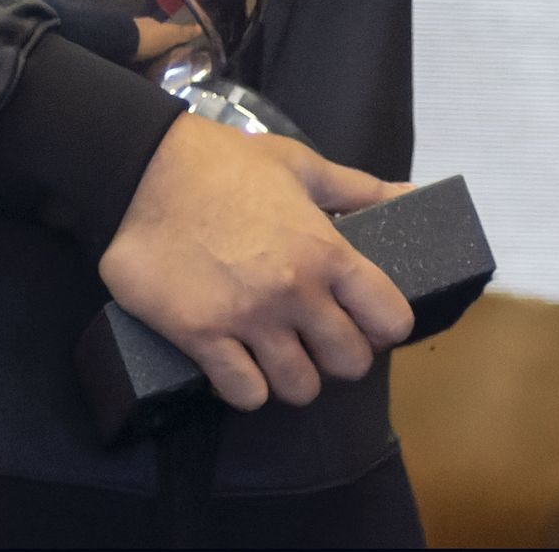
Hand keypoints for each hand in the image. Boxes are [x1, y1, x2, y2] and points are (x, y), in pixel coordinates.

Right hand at [98, 114, 415, 412]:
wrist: (147, 174)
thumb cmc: (230, 165)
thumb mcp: (304, 166)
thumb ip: (360, 190)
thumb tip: (410, 195)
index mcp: (328, 250)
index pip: (389, 316)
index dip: (387, 325)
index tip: (373, 320)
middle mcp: (296, 292)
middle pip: (349, 362)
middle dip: (344, 358)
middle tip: (325, 341)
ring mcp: (249, 320)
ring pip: (298, 387)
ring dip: (296, 378)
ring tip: (285, 357)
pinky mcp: (201, 338)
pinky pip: (243, 393)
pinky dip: (248, 389)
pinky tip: (242, 366)